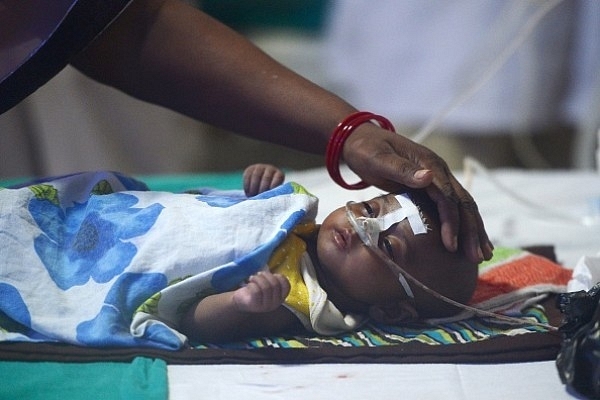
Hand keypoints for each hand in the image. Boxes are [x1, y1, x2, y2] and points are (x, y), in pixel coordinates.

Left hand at [232, 271, 290, 312]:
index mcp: (280, 298)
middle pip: (275, 284)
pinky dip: (252, 284)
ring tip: (252, 278)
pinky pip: (256, 291)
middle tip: (258, 274)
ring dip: (258, 279)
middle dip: (266, 275)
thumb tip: (274, 272)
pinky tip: (249, 284)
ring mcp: (266, 306)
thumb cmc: (255, 290)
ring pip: (266, 287)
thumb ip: (273, 281)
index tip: (271, 274)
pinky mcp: (255, 305)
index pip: (286, 285)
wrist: (240, 301)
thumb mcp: (267, 286)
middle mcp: (275, 304)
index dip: (279, 277)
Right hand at [243, 164, 284, 195]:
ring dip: (253, 187)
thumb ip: (272, 194)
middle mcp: (270, 169)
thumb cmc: (268, 194)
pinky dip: (247, 185)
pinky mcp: (250, 169)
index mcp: (279, 175)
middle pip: (266, 177)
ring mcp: (260, 167)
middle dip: (262, 189)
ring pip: (256, 175)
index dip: (273, 186)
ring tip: (252, 196)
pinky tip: (247, 192)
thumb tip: (268, 200)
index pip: (277, 178)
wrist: (259, 188)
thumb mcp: (272, 194)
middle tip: (259, 197)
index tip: (269, 195)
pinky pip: (247, 175)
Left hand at [343, 124, 492, 262]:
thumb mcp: (379, 159)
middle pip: (462, 203)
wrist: (361, 140)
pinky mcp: (431, 187)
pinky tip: (468, 240)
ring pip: (463, 206)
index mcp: (430, 165)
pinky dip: (463, 224)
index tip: (451, 245)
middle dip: (471, 231)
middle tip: (476, 257)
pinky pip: (452, 206)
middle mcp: (439, 171)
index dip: (452, 222)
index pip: (448, 198)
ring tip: (482, 254)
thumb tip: (428, 176)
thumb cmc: (367, 150)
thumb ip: (401, 169)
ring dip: (474, 230)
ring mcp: (437, 178)